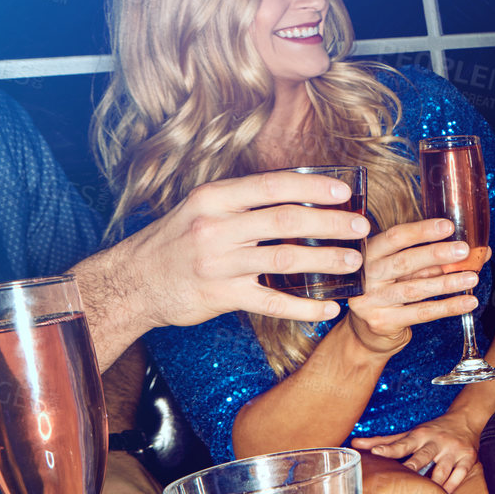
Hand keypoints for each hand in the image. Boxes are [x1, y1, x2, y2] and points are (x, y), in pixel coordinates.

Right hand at [86, 170, 369, 330]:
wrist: (132, 282)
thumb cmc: (177, 241)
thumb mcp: (202, 209)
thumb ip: (244, 202)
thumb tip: (300, 193)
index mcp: (214, 198)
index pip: (272, 186)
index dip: (312, 188)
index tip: (344, 192)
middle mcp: (216, 227)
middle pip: (285, 220)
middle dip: (330, 223)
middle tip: (361, 228)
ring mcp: (218, 263)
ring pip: (284, 258)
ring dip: (325, 260)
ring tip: (354, 262)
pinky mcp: (221, 296)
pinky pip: (271, 302)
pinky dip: (304, 306)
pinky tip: (329, 307)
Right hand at [345, 219, 479, 355]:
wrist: (367, 333)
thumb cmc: (391, 292)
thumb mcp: (406, 271)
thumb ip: (435, 259)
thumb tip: (479, 251)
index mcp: (370, 253)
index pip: (395, 237)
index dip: (421, 231)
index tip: (448, 226)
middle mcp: (366, 275)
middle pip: (404, 261)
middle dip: (436, 254)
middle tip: (464, 250)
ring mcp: (371, 300)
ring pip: (415, 289)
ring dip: (446, 282)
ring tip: (472, 278)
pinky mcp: (382, 322)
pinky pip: (421, 313)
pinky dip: (448, 307)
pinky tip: (468, 302)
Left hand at [353, 410, 480, 492]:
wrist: (466, 419)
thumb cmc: (432, 430)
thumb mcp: (410, 433)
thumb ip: (384, 441)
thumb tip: (355, 444)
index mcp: (420, 435)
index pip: (402, 444)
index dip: (388, 449)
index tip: (375, 453)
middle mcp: (436, 441)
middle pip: (422, 457)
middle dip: (413, 466)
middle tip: (401, 478)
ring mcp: (453, 450)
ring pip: (442, 470)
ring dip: (433, 483)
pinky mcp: (468, 458)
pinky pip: (459, 475)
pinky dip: (451, 486)